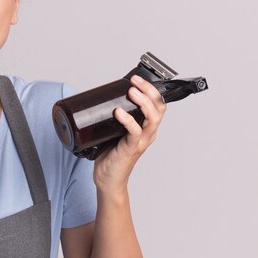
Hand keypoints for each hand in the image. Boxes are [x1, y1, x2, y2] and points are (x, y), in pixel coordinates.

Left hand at [93, 75, 166, 192]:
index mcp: (146, 127)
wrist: (107, 178)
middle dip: (149, 91)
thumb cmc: (110, 154)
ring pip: (151, 118)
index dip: (150, 89)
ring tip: (131, 92)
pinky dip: (127, 120)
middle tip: (134, 82)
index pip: (157, 104)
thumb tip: (99, 98)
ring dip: (142, 102)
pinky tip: (118, 112)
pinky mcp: (131, 148)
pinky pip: (134, 132)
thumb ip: (114, 117)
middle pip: (158, 108)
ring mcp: (141, 141)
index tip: (135, 79)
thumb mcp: (114, 130)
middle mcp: (148, 133)